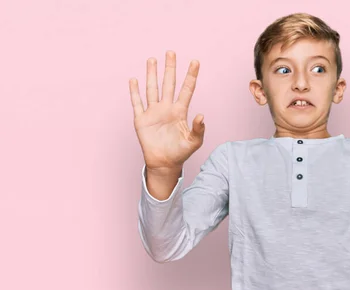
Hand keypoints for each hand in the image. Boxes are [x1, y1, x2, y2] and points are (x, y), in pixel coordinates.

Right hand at [129, 50, 205, 172]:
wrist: (165, 163)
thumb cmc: (181, 153)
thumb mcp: (194, 142)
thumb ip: (199, 129)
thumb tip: (201, 115)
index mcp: (180, 112)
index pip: (187, 90)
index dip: (191, 76)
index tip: (195, 61)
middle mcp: (167, 108)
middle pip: (169, 84)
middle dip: (170, 68)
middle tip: (171, 52)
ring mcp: (154, 112)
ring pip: (152, 89)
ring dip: (152, 74)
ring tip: (152, 59)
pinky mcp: (142, 120)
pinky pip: (137, 103)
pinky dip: (134, 92)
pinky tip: (134, 80)